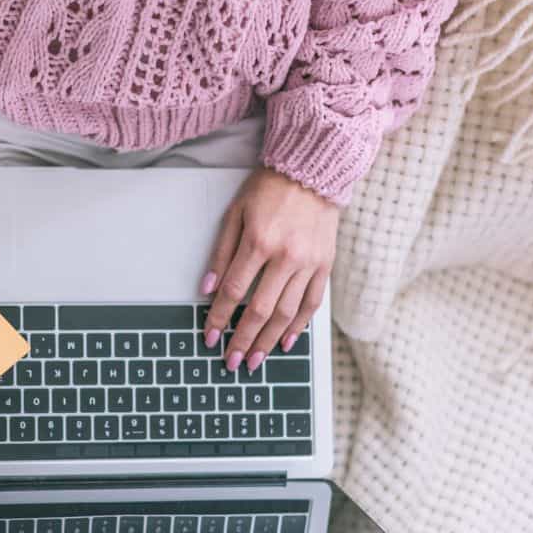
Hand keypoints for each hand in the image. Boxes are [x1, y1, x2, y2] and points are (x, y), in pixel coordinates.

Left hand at [201, 168, 337, 371]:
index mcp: (259, 242)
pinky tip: (286, 341)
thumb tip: (207, 289)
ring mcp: (309, 263)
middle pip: (260, 310)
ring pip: (287, 314)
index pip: (234, 291)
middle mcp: (286, 256)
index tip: (210, 335)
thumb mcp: (234, 214)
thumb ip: (221, 253)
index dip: (219, 317)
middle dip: (243, 340)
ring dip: (269, 341)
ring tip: (255, 360)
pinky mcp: (325, 265)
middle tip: (231, 361)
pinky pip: (312, 303)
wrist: (313, 171)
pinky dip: (299, 326)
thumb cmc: (269, 189)